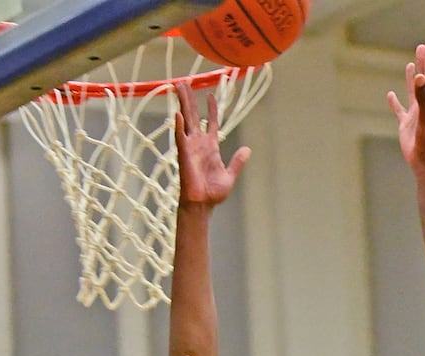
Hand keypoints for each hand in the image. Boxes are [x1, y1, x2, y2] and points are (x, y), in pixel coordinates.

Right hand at [174, 83, 249, 208]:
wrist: (203, 204)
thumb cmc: (213, 193)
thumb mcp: (230, 175)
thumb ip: (237, 162)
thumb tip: (247, 150)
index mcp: (211, 146)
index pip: (211, 122)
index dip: (212, 108)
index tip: (210, 94)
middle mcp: (199, 143)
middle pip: (194, 115)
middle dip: (189, 98)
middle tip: (183, 82)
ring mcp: (191, 147)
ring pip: (186, 119)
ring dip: (182, 103)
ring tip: (178, 87)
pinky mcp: (184, 154)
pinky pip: (180, 137)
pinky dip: (179, 126)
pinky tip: (177, 113)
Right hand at [387, 42, 424, 167]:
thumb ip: (421, 96)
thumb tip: (419, 77)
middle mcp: (424, 105)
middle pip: (423, 79)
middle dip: (422, 63)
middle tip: (421, 47)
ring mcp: (415, 115)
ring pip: (412, 92)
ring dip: (411, 78)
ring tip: (410, 64)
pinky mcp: (406, 125)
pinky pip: (399, 110)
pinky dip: (395, 102)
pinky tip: (390, 95)